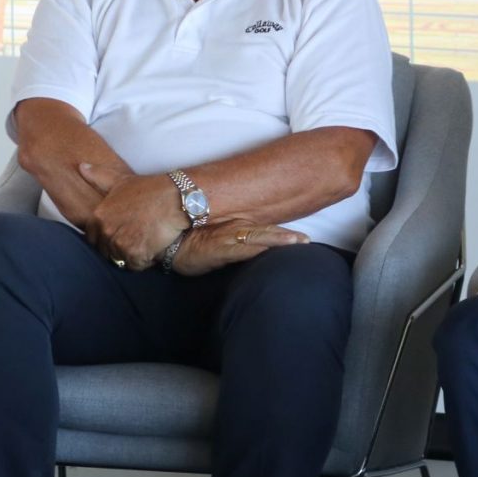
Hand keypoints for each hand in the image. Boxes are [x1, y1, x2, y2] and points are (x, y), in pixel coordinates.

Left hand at [78, 162, 187, 269]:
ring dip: (130, 255)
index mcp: (99, 216)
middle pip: (105, 251)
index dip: (105, 238)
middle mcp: (106, 231)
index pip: (92, 238)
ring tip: (143, 241)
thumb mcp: (122, 180)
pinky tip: (151, 247)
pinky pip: (135, 265)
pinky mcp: (137, 254)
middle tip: (133, 238)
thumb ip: (99, 177)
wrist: (176, 199)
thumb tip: (81, 167)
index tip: (119, 233)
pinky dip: (143, 261)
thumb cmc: (149, 189)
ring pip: (120, 260)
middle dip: (116, 248)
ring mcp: (121, 244)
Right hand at [168, 221, 308, 275]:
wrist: (170, 246)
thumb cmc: (192, 243)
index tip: (304, 239)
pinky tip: (270, 250)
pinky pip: (243, 248)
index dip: (283, 233)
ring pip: (259, 237)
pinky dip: (259, 248)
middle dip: (288, 236)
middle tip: (307, 240)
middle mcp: (235, 228)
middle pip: (267, 231)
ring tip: (298, 242)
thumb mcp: (217, 241)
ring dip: (279, 239)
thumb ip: (235, 242)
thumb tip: (253, 249)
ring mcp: (228, 238)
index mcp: (236, 227)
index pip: (265, 229)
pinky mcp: (220, 249)